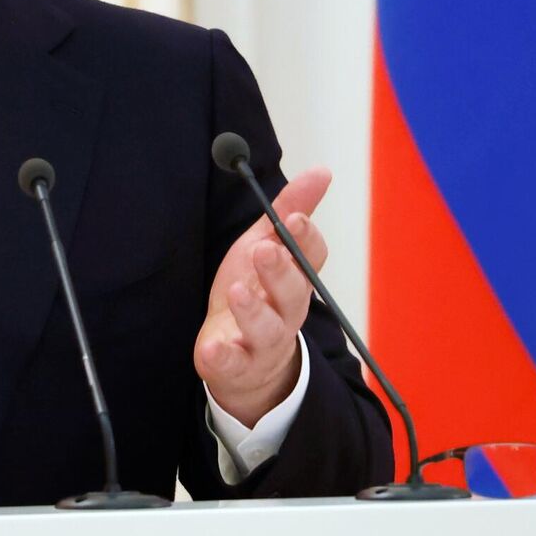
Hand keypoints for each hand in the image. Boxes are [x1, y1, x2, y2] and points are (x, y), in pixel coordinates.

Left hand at [194, 166, 330, 427]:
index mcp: (295, 279)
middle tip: (264, 249)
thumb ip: (289, 210)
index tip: (294, 218)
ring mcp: (262, 341)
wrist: (245, 361)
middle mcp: (286, 310)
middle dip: (280, 270)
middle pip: (291, 292)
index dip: (304, 239)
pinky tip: (213, 347)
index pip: (310, 258)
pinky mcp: (236, 365)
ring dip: (253, 311)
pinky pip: (232, 363)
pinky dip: (223, 356)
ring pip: (266, 329)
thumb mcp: (266, 246)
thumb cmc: (257, 294)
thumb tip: (322, 171)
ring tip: (238, 292)